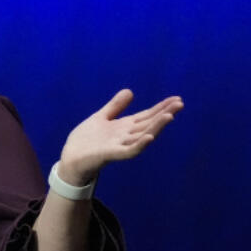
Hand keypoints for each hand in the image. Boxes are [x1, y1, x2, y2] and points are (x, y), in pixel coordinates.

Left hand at [58, 89, 183, 184]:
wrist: (70, 159)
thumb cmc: (85, 141)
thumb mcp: (100, 118)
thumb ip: (115, 106)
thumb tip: (130, 91)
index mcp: (124, 126)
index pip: (147, 115)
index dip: (161, 107)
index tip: (176, 99)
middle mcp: (126, 136)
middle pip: (149, 123)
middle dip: (164, 114)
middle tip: (180, 104)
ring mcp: (120, 145)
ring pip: (143, 135)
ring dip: (157, 126)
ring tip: (169, 116)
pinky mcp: (111, 155)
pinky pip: (129, 151)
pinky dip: (140, 144)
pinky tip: (149, 136)